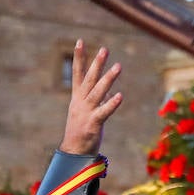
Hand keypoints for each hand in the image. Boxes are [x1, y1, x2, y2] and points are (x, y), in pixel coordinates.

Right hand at [59, 40, 122, 155]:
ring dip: (108, 78)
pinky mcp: (93, 124)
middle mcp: (80, 102)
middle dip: (97, 63)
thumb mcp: (87, 110)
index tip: (80, 41)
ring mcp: (86, 112)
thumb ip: (98, 98)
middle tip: (104, 49)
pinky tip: (120, 95)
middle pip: (89, 79)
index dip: (79, 57)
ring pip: (98, 92)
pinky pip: (104, 112)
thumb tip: (110, 89)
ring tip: (118, 66)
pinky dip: (112, 103)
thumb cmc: (81, 131)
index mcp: (77, 98)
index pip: (78, 74)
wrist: (73, 153)